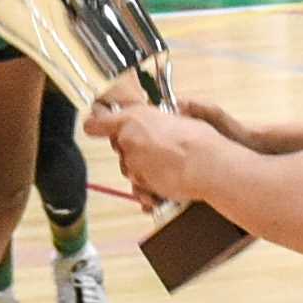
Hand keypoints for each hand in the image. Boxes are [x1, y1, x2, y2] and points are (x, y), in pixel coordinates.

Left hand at [83, 91, 219, 204]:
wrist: (207, 165)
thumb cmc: (197, 138)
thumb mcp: (173, 117)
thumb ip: (153, 120)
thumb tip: (155, 122)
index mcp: (131, 119)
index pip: (96, 123)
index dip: (96, 123)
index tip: (97, 122)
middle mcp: (126, 142)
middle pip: (119, 145)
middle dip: (132, 146)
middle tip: (156, 145)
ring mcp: (132, 165)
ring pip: (130, 166)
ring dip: (143, 166)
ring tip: (169, 163)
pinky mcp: (141, 185)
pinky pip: (139, 186)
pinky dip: (149, 185)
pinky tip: (168, 180)